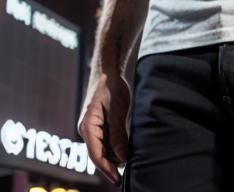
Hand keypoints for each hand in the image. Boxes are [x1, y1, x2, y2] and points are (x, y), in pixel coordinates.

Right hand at [77, 71, 131, 186]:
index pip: (96, 154)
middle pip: (98, 155)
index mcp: (88, 126)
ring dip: (114, 157)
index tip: (117, 180)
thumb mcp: (117, 110)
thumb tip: (121, 157)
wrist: (108, 72)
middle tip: (126, 175)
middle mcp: (87, 130)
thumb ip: (118, 134)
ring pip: (103, 149)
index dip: (106, 169)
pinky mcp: (99, 126)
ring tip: (128, 163)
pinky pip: (106, 142)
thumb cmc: (111, 87)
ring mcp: (92, 128)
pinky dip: (115, 148)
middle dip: (111, 166)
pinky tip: (125, 151)